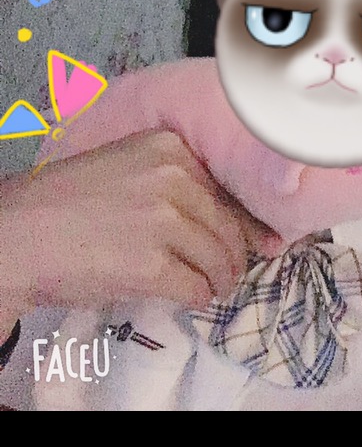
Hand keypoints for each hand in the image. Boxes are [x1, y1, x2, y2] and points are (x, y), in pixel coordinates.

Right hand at [0, 130, 284, 331]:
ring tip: (212, 288)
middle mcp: (173, 179)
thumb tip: (231, 216)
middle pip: (228, 227)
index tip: (253, 237)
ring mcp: (164, 222)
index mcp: (169, 148)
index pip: (226, 190)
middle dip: (234, 256)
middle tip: (230, 273)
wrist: (19, 234)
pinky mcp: (153, 266)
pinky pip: (197, 288)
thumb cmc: (66, 203)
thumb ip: (174, 181)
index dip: (241, 220)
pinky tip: (189, 298)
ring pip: (219, 260)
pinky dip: (198, 298)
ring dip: (220, 280)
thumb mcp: (126, 166)